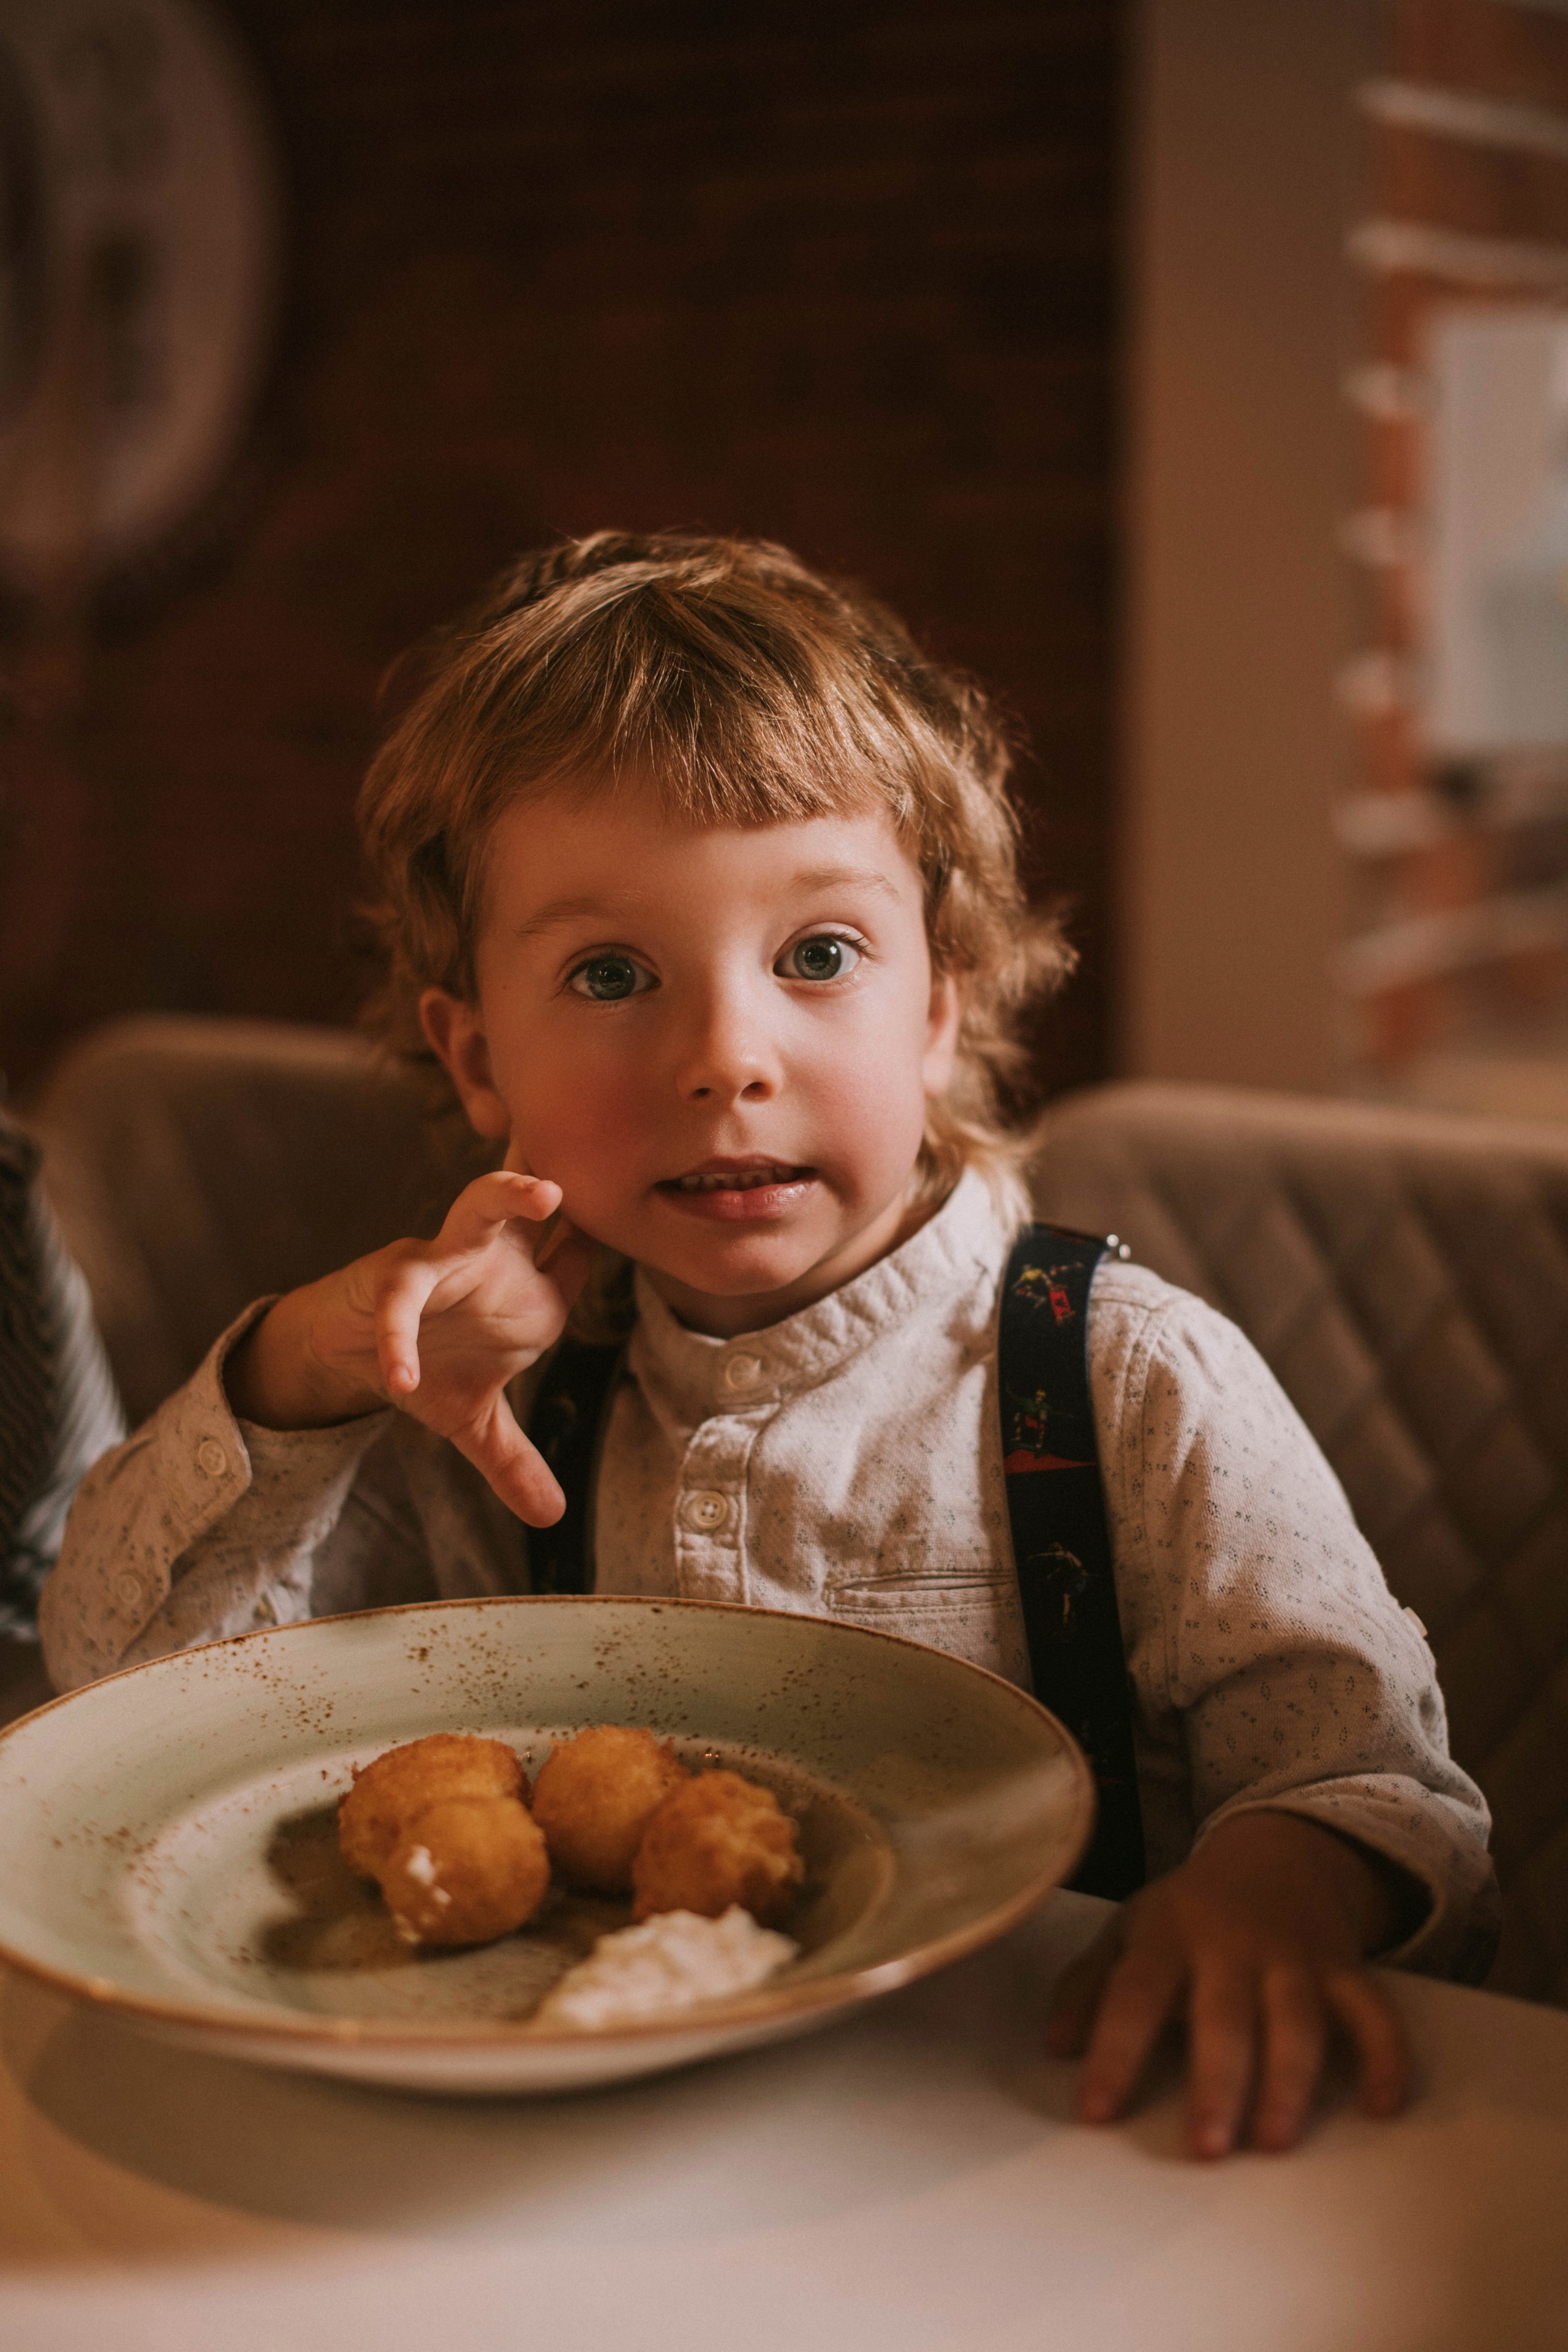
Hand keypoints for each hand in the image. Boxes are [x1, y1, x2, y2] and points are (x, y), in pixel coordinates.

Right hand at [225, 1166, 598, 1524]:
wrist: (347, 1347)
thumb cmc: (426, 1359)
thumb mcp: (474, 1420)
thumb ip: (514, 1463)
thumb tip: (552, 1519)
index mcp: (525, 1287)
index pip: (580, 1254)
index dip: (606, 1242)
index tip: (646, 1217)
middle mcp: (494, 1261)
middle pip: (540, 1207)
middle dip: (580, 1182)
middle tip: (625, 1165)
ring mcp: (444, 1260)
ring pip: (478, 1206)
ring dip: (509, 1194)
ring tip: (543, 1192)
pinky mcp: (390, 1278)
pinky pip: (401, 1299)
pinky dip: (401, 1339)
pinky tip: (402, 1377)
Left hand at [1045, 1810, 1411, 2157]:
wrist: (1277, 1851)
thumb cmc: (1188, 1911)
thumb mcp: (1129, 1930)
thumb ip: (1088, 1985)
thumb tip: (1054, 2048)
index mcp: (1167, 1936)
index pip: (1134, 1993)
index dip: (1113, 2051)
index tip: (1095, 2113)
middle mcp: (1231, 1945)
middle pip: (1223, 2014)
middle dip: (1216, 2081)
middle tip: (1206, 2147)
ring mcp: (1293, 1956)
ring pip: (1296, 2018)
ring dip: (1288, 2079)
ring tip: (1274, 2140)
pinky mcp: (1344, 1969)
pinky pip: (1373, 2011)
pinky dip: (1386, 2055)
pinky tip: (1383, 2107)